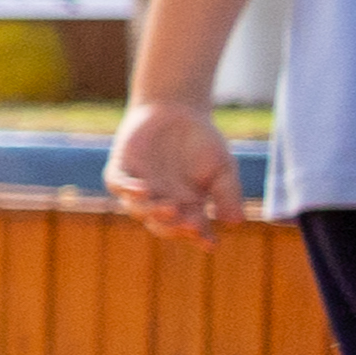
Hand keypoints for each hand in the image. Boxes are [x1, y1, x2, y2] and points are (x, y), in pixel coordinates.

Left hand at [106, 100, 241, 244]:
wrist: (177, 111)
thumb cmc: (202, 143)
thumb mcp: (223, 167)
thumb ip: (228, 193)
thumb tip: (236, 222)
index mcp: (186, 208)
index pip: (191, 229)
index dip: (200, 237)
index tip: (210, 243)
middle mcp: (160, 203)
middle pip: (163, 225)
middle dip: (176, 227)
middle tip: (191, 226)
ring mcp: (139, 188)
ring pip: (139, 209)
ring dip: (154, 211)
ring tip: (171, 208)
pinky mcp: (120, 170)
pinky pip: (119, 185)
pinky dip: (129, 189)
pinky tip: (144, 189)